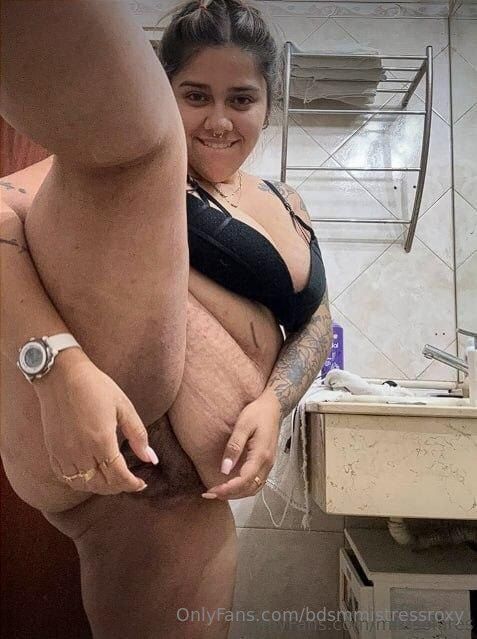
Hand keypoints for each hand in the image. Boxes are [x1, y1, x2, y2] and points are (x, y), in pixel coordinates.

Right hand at [34, 349, 157, 494]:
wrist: (61, 375)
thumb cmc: (95, 386)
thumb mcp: (123, 406)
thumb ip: (138, 435)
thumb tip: (151, 459)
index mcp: (101, 441)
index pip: (118, 476)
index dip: (132, 484)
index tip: (141, 483)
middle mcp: (80, 452)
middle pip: (101, 485)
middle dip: (119, 486)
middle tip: (130, 481)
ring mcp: (63, 453)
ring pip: (83, 485)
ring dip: (100, 487)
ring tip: (112, 479)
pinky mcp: (52, 450)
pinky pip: (65, 478)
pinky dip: (80, 482)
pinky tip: (90, 474)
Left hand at [202, 392, 280, 500]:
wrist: (273, 407)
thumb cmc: (258, 413)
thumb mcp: (243, 425)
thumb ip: (234, 447)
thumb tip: (225, 469)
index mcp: (261, 455)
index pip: (244, 480)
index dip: (228, 489)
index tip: (212, 490)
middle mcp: (267, 463)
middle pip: (249, 489)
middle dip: (230, 494)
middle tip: (211, 493)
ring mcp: (269, 464)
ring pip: (254, 488)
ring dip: (237, 494)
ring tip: (219, 492)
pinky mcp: (267, 463)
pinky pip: (256, 482)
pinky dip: (244, 488)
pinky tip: (232, 485)